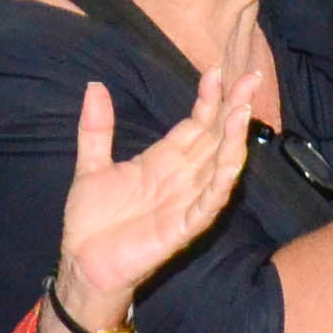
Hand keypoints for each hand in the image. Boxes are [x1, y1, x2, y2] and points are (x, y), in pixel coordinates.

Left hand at [53, 62, 251, 330]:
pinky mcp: (184, 227)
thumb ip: (97, 128)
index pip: (197, 123)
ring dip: (233, 138)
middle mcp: (182, 176)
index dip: (209, 98)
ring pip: (220, 165)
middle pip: (216, 137)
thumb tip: (94, 85)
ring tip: (242, 109)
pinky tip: (232, 159)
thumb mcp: (91, 165)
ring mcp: (186, 201)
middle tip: (250, 77)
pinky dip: (221, 180)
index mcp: (164, 160)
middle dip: (234, 108)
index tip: (217, 71)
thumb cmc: (93, 219)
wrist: (82, 262)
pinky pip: (210, 201)